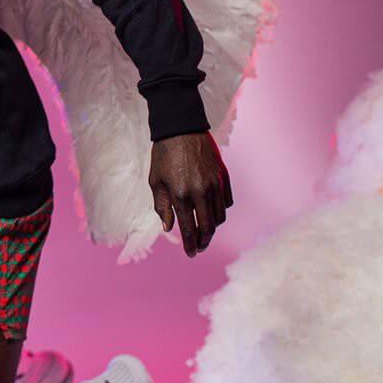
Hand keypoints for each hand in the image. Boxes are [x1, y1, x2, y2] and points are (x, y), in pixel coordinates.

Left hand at [149, 131, 231, 256]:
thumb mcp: (155, 181)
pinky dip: (221, 211)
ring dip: (213, 228)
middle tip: (199, 248)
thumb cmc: (163, 155)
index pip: (189, 229)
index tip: (191, 254)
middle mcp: (201, 192)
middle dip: (204, 241)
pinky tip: (213, 213)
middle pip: (208, 227)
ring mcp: (215, 184)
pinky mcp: (224, 176)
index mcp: (181, 195)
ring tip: (205, 232)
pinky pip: (227, 201)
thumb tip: (168, 228)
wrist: (181, 128)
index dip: (190, 245)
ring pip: (220, 216)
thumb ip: (162, 207)